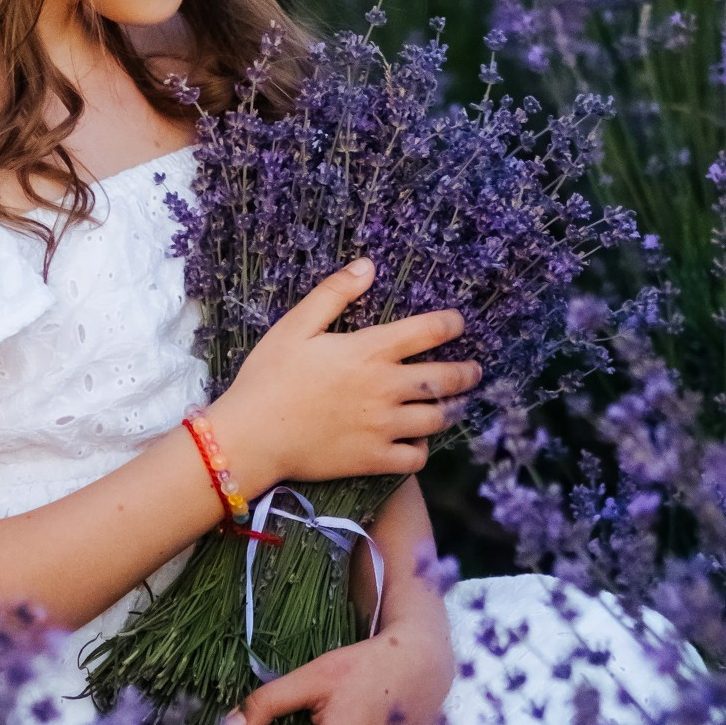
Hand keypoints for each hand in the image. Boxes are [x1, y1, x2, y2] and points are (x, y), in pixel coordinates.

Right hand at [206, 258, 480, 497]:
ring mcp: (383, 426)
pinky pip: (415, 457)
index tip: (458, 324)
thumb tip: (368, 265)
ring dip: (450, 409)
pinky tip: (417, 441)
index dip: (451, 325)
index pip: (428, 332)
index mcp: (369, 351)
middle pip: (446, 379)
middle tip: (473, 370)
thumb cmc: (269, 376)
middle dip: (466, 373)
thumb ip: (334, 293)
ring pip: (437, 419)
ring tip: (453, 405)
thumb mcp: (296, 325)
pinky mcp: (374, 459)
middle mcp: (385, 388)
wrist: (252, 436)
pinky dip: (422, 448)